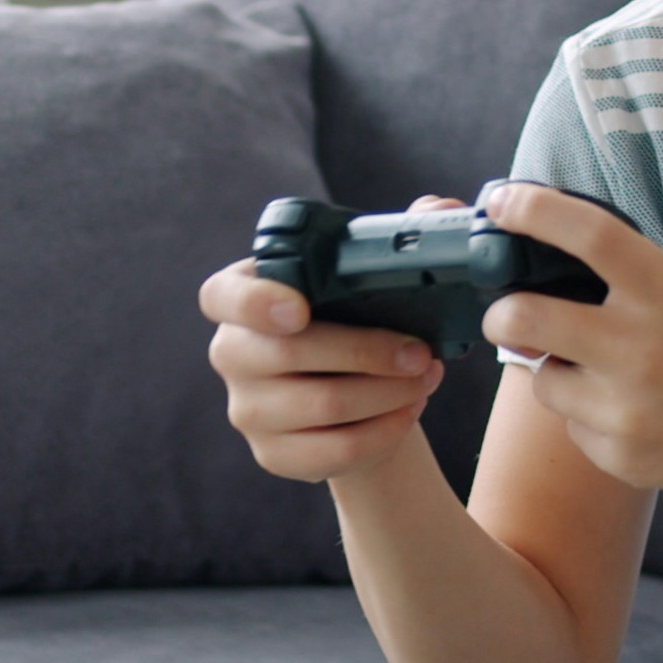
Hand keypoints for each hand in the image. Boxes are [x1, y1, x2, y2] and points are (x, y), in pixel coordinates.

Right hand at [198, 195, 463, 484]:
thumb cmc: (356, 319)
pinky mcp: (273, 455)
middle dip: (368, 352)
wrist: (356, 391)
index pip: (222, 297)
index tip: (300, 309)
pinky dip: (384, 431)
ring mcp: (246, 410)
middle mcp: (232, 353)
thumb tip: (440, 207)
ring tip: (427, 377)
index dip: (255, 302)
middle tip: (422, 353)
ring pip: (322, 406)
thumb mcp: (367, 277)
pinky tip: (409, 410)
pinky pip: (334, 451)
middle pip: (289, 355)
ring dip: (388, 393)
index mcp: (240, 296)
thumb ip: (398, 235)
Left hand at [478, 183, 662, 500]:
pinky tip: (641, 412)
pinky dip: (592, 415)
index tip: (501, 201)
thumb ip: (649, 277)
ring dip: (557, 368)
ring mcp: (629, 411)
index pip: (586, 235)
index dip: (532, 209)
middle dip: (501, 311)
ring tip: (608, 371)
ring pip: (542, 381)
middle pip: (522, 319)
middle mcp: (642, 350)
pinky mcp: (624, 458)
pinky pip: (576, 427)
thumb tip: (575, 266)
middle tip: (507, 310)